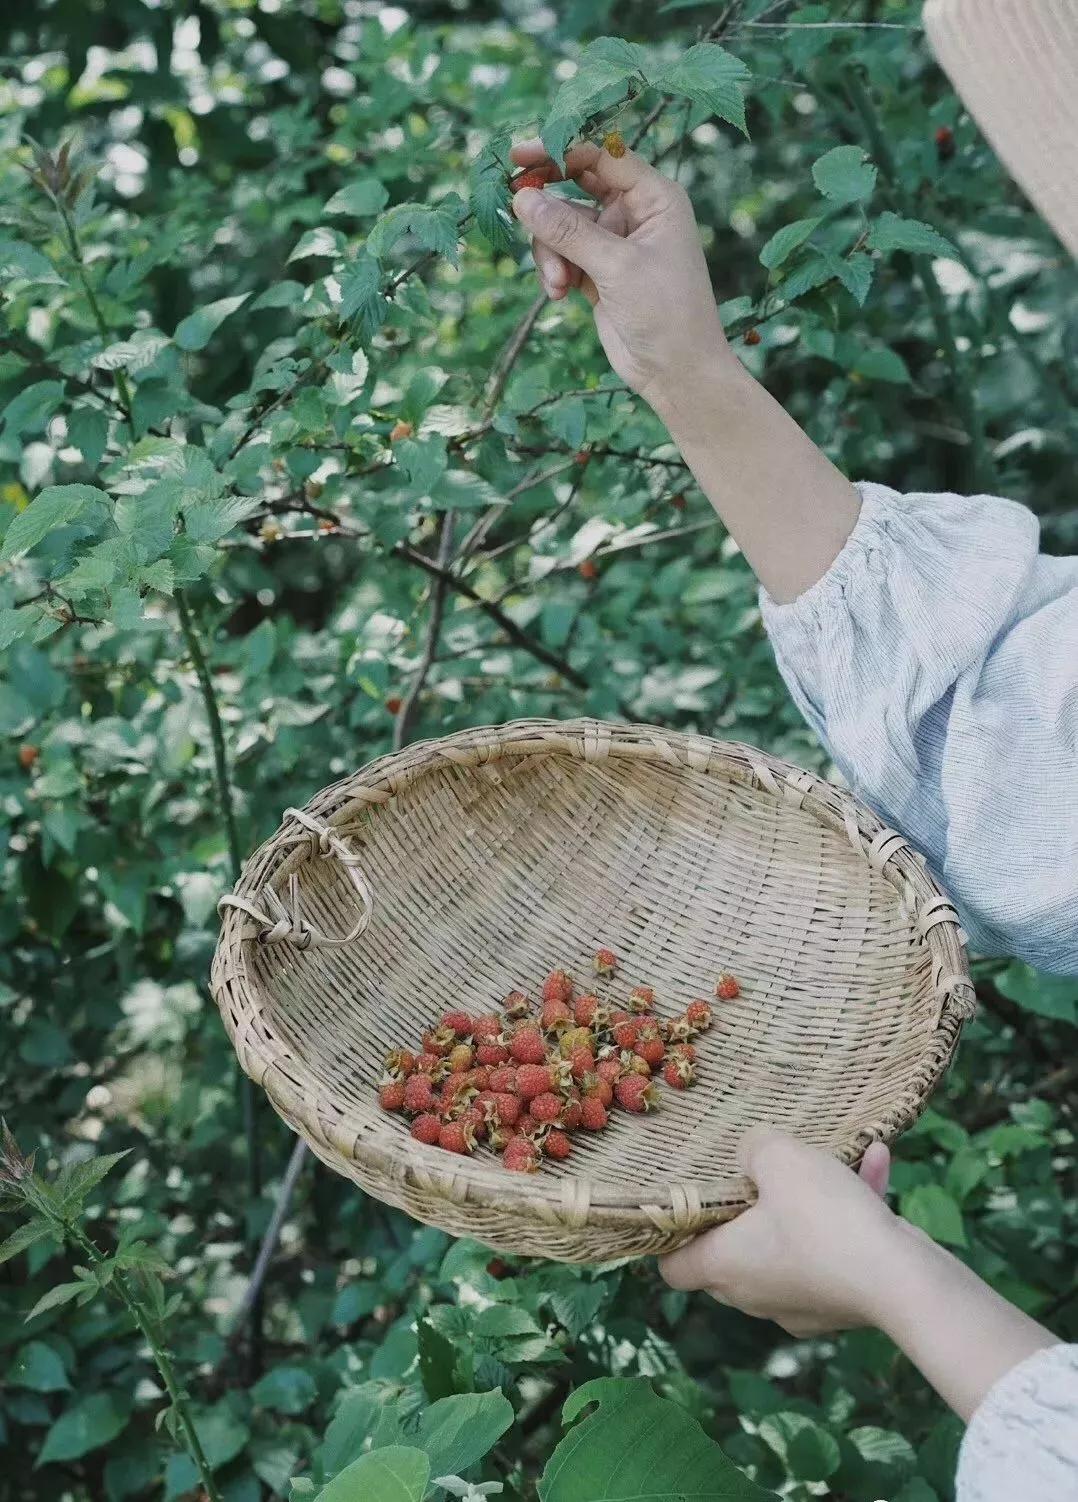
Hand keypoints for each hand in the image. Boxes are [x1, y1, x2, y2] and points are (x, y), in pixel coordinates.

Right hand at [510, 138, 733, 412]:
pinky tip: (558, 294)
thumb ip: (568, 231)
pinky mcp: (598, 272)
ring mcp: (614, 243)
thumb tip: (522, 197)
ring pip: (561, 225)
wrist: (676, 372)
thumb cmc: (665, 313)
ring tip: (557, 284)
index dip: (560, 151)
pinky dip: (554, 271)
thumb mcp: (616, 266)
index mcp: (655, 197)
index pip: (602, 156)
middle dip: (547, 199)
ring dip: (550, 251)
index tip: (519, 155)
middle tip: (513, 200)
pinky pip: (561, 255)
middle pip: (577, 185)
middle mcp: (635, 213)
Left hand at [659, 1127, 895, 1335]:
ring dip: (810, 1198)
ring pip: (793, 1241)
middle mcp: (757, 1295)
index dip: (672, 1235)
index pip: (673, 1268)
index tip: (686, 1200)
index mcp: (725, 1267)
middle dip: (745, 1209)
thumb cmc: (824, 1219)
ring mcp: (803, 1303)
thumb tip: (751, 1150)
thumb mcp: (780, 1158)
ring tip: (832, 1154)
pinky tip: (876, 1160)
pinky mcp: (845, 1300)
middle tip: (756, 1172)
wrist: (904, 1281)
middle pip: (732, 1251)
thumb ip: (754, 1147)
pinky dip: (849, 1209)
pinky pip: (836, 1246)